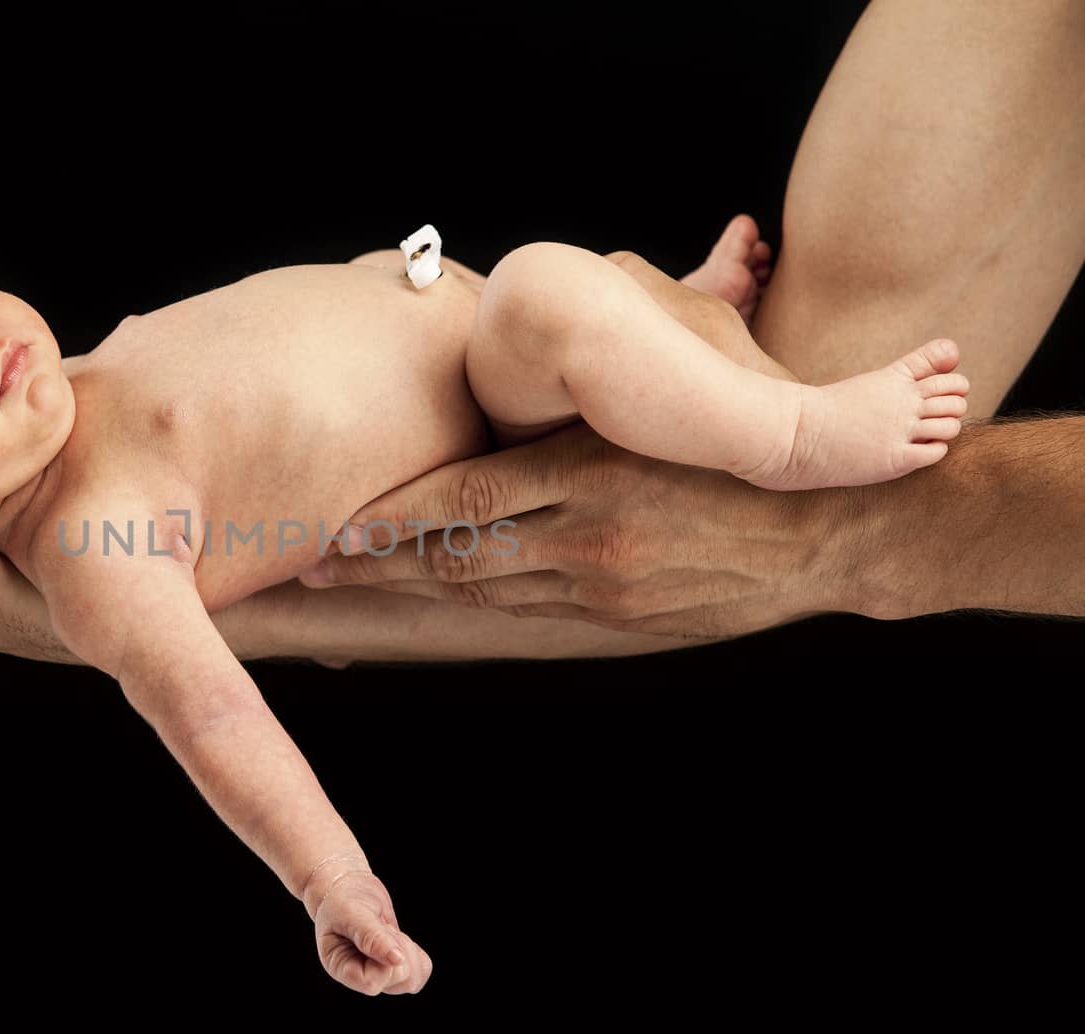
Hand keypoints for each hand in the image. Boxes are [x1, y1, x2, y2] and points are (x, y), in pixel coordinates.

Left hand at [299, 422, 848, 638]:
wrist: (837, 524)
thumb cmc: (748, 431)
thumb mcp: (679, 371)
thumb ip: (597, 369)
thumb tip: (534, 304)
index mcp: (592, 468)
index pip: (465, 499)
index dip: (392, 518)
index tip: (334, 523)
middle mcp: (587, 536)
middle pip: (454, 561)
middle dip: (375, 568)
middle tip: (307, 571)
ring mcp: (602, 587)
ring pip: (483, 593)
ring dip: (410, 593)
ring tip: (346, 589)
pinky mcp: (621, 619)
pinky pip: (526, 613)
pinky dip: (472, 606)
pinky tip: (431, 601)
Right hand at [313, 870, 432, 994]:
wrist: (347, 888)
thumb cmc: (340, 900)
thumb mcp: (351, 913)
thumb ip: (372, 937)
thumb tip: (397, 959)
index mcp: (341, 968)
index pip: (371, 983)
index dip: (386, 963)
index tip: (383, 933)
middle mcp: (361, 976)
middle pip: (399, 980)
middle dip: (399, 947)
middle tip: (381, 926)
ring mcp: (379, 974)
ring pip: (412, 980)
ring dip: (409, 951)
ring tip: (388, 932)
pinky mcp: (394, 967)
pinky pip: (420, 972)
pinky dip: (417, 954)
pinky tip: (399, 939)